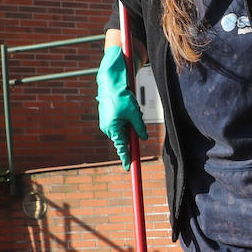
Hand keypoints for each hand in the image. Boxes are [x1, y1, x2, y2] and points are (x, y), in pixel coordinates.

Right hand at [95, 45, 146, 170]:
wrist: (110, 83)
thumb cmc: (121, 97)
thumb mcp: (134, 113)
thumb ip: (139, 127)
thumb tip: (143, 138)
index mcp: (113, 128)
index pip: (121, 148)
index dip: (126, 158)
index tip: (129, 167)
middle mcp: (108, 128)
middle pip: (124, 138)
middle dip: (132, 133)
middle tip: (134, 119)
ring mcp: (107, 123)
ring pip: (124, 129)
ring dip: (131, 123)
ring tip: (130, 108)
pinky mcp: (108, 117)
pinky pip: (121, 122)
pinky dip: (127, 118)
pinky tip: (128, 106)